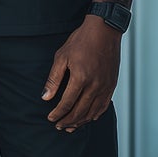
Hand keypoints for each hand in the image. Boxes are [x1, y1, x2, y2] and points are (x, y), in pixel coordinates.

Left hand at [42, 15, 121, 130]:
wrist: (104, 30)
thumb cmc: (81, 41)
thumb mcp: (62, 56)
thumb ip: (53, 79)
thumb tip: (45, 98)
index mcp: (80, 78)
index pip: (67, 104)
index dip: (57, 114)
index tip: (50, 118)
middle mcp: (95, 85)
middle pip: (80, 111)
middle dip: (67, 121)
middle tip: (58, 126)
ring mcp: (105, 86)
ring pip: (92, 112)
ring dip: (80, 121)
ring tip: (70, 126)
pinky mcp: (112, 85)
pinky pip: (103, 106)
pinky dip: (95, 115)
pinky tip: (88, 118)